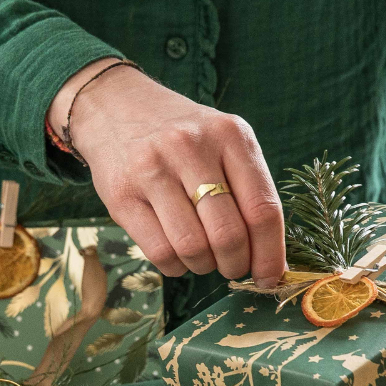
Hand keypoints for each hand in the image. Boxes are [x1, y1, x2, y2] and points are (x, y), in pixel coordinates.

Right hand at [51, 61, 285, 284]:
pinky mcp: (122, 195)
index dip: (270, 254)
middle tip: (233, 268)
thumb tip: (269, 261)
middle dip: (236, 265)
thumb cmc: (182, 136)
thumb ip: (249, 190)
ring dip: (204, 266)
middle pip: (228, 234)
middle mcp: (192, 148)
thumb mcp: (223, 142)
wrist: (115, 107)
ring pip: (193, 248)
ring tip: (204, 258)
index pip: (262, 208)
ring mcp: (153, 170)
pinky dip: (176, 266)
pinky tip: (178, 254)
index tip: (270, 278)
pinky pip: (159, 252)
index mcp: (231, 135)